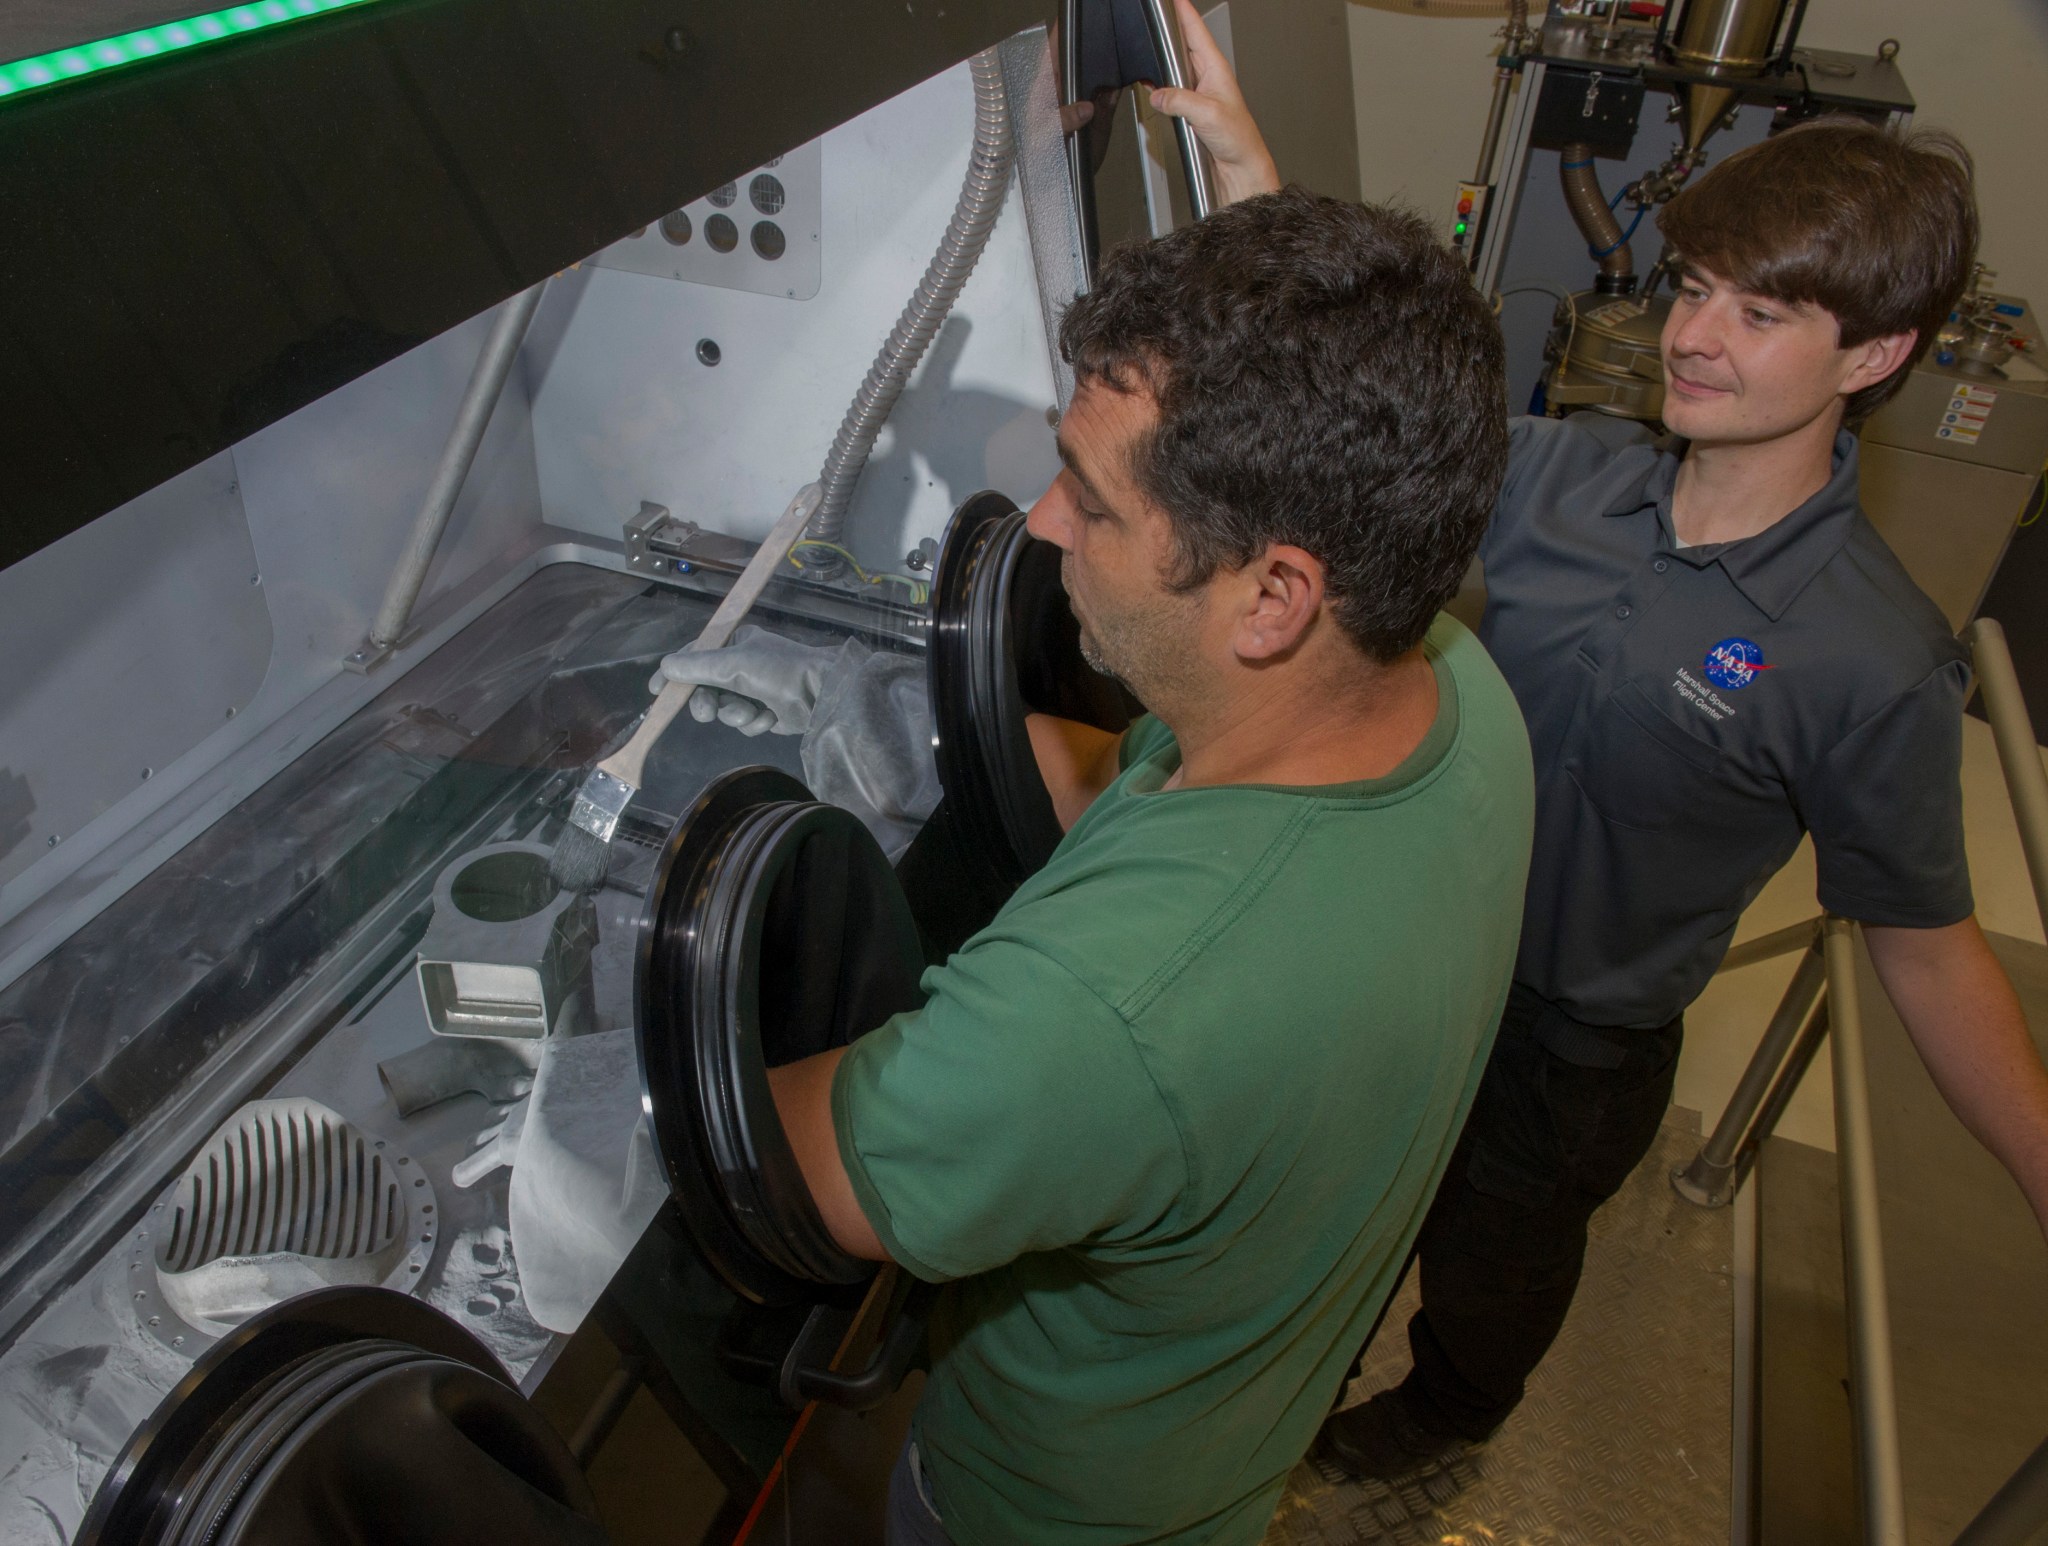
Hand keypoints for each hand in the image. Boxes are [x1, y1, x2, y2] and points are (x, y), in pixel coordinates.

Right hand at [647, 624, 841, 736]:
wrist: (821, 695)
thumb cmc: (778, 670)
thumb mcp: (734, 664)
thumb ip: (697, 666)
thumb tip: (665, 667)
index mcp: (736, 644)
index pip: (695, 656)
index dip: (675, 674)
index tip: (656, 692)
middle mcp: (743, 665)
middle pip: (706, 688)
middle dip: (707, 702)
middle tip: (707, 713)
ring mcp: (755, 690)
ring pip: (725, 709)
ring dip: (736, 713)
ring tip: (753, 711)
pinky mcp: (766, 712)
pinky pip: (745, 722)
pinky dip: (755, 722)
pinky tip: (770, 717)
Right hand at [1145, 0, 1280, 203]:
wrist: (1240, 166)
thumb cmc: (1238, 139)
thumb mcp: (1208, 114)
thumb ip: (1180, 100)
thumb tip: (1158, 94)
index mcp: (1215, 68)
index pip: (1196, 30)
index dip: (1183, 11)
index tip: (1173, 0)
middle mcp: (1206, 76)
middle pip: (1181, 44)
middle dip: (1167, 33)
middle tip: (1152, 24)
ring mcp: (1197, 91)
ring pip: (1173, 68)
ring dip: (1161, 64)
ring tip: (1147, 54)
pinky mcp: (1189, 108)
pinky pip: (1169, 90)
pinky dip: (1158, 88)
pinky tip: (1151, 88)